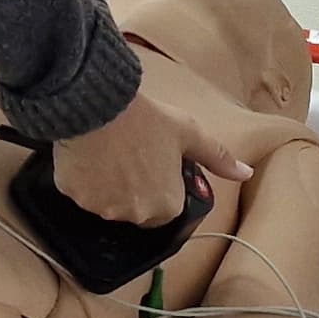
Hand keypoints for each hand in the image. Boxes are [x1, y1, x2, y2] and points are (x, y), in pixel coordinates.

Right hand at [48, 88, 251, 228]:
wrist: (100, 104)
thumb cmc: (149, 119)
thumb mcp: (189, 134)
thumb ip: (217, 158)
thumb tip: (245, 173)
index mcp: (166, 205)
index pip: (164, 209)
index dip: (159, 186)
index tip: (153, 165)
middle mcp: (134, 214)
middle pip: (134, 210)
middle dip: (133, 189)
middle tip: (130, 157)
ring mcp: (101, 207)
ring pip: (105, 203)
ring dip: (107, 186)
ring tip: (109, 153)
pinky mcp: (74, 196)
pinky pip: (80, 192)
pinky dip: (83, 179)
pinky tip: (89, 155)